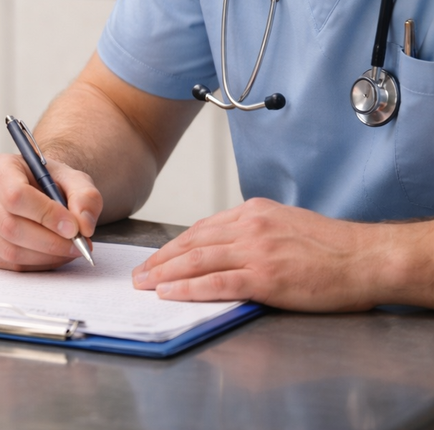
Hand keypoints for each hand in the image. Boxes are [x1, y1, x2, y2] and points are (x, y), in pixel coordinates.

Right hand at [0, 153, 101, 270]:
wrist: (33, 189)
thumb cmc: (50, 182)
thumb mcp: (74, 180)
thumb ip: (86, 197)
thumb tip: (83, 225)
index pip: (16, 196)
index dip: (46, 215)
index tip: (73, 228)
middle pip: (10, 227)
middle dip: (50, 242)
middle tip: (77, 245)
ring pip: (8, 250)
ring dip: (44, 257)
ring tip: (67, 250)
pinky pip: (4, 264)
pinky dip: (33, 265)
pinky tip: (50, 255)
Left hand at [131, 198, 389, 310]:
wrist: (366, 258)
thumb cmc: (333, 247)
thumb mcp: (286, 224)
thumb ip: (254, 232)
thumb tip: (226, 247)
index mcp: (253, 212)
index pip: (202, 229)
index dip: (174, 245)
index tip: (156, 257)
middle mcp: (249, 226)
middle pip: (192, 243)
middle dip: (160, 259)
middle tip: (139, 273)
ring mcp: (255, 250)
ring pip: (197, 260)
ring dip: (165, 273)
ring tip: (145, 284)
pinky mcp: (264, 276)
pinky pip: (216, 282)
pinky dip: (188, 288)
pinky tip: (169, 293)